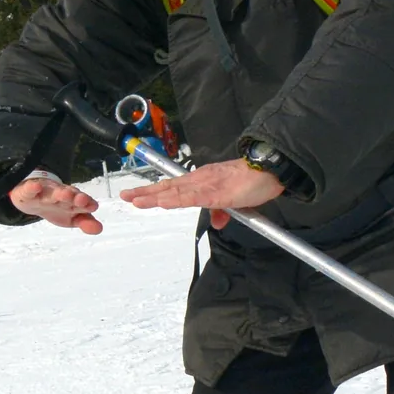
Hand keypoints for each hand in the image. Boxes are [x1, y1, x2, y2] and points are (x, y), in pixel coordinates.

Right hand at [9, 174, 104, 234]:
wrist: (31, 196)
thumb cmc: (56, 207)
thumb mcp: (71, 217)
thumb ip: (85, 222)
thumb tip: (99, 229)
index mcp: (72, 201)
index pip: (81, 203)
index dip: (87, 204)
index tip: (93, 206)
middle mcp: (60, 194)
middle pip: (69, 195)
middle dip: (75, 197)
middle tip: (82, 200)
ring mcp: (43, 193)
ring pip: (52, 193)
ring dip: (59, 193)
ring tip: (66, 194)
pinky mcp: (27, 192)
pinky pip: (29, 189)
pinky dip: (32, 187)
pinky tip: (36, 186)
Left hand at [118, 159, 284, 228]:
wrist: (269, 170)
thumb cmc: (253, 182)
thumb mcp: (234, 202)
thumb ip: (222, 212)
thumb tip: (217, 223)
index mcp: (202, 181)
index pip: (173, 187)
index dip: (154, 191)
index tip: (136, 195)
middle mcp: (199, 180)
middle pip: (167, 188)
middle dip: (145, 192)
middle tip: (124, 196)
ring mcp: (206, 185)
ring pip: (174, 191)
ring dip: (154, 196)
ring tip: (135, 200)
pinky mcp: (215, 193)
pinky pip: (192, 198)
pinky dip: (176, 200)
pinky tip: (162, 203)